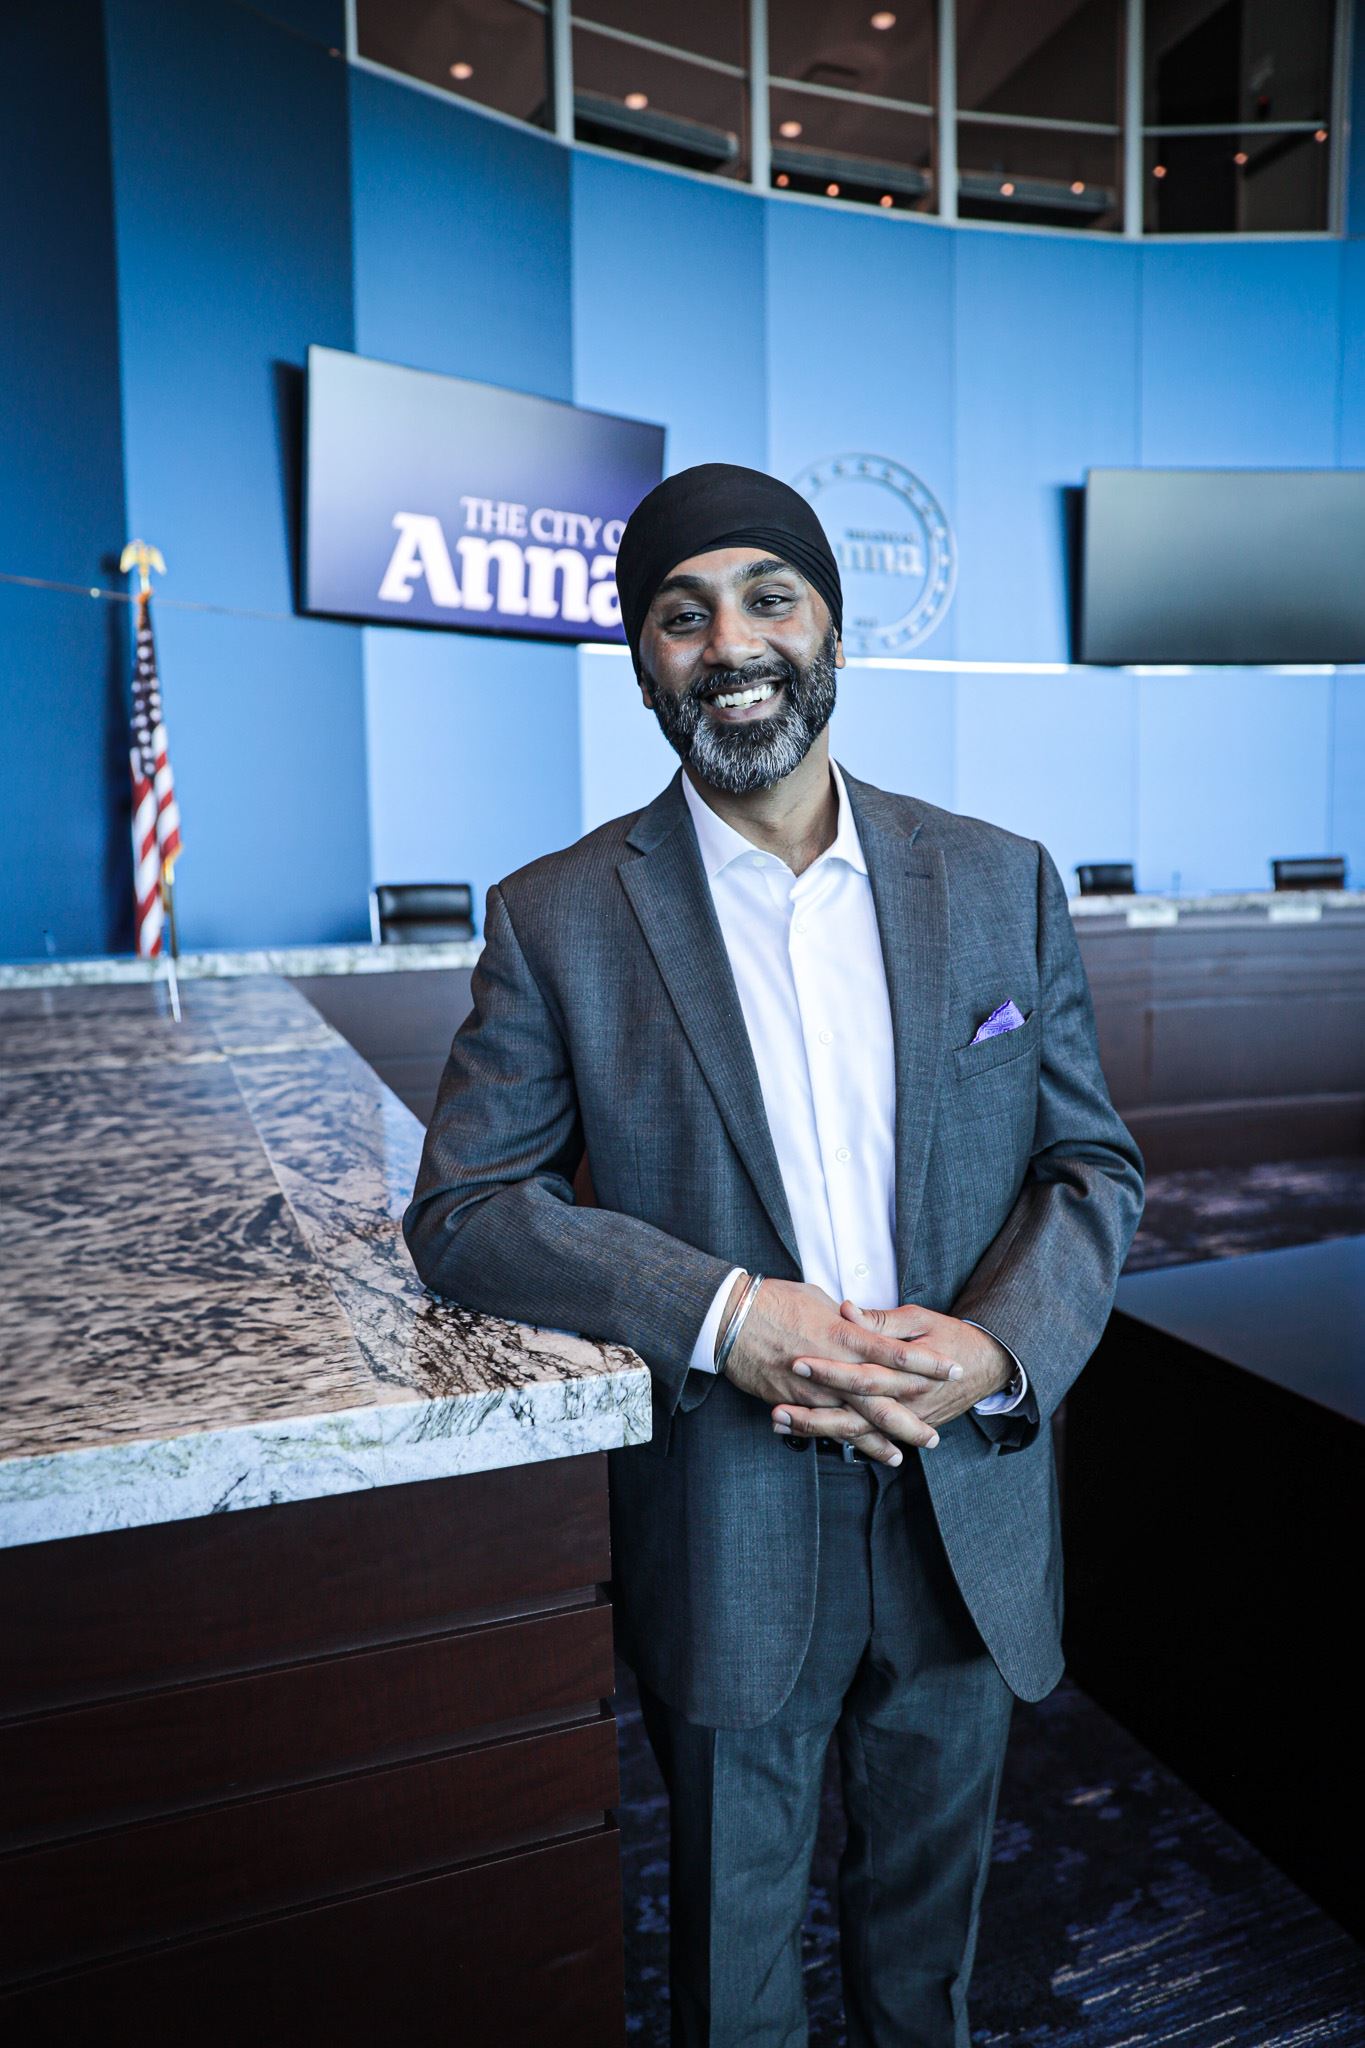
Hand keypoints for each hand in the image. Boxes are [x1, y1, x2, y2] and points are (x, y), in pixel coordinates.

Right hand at [722, 1277, 964, 1464]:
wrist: (729, 1318)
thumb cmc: (774, 1300)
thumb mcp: (818, 1300)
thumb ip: (846, 1319)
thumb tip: (862, 1322)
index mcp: (845, 1335)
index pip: (896, 1353)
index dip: (927, 1363)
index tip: (952, 1370)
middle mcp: (835, 1366)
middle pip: (882, 1399)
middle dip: (911, 1419)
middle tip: (934, 1437)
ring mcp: (813, 1388)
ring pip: (855, 1421)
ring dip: (881, 1440)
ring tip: (904, 1454)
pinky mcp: (793, 1401)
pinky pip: (823, 1425)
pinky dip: (843, 1439)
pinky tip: (857, 1449)